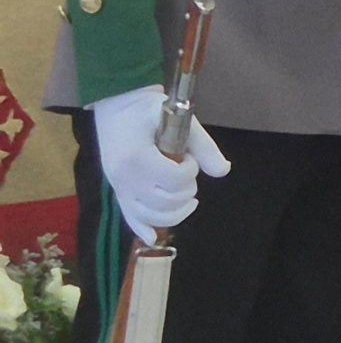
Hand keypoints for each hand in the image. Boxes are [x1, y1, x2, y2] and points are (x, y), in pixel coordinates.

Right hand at [89, 86, 229, 244]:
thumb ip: (203, 147)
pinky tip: (154, 238)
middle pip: (165, 201)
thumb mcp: (180, 119)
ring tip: (186, 197)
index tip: (187, 156)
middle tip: (186, 170)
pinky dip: (143, 229)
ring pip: (151, 216)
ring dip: (175, 211)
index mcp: (137, 158)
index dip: (189, 170)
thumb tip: (224, 171)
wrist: (116, 105)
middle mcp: (124, 178)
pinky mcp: (116, 191)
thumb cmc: (148, 109)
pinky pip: (129, 218)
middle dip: (186, 189)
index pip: (174, 180)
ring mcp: (117, 187)